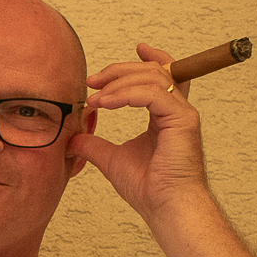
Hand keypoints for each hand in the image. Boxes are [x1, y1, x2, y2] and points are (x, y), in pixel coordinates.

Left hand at [70, 42, 214, 222]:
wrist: (166, 207)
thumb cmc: (148, 188)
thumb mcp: (111, 160)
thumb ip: (94, 145)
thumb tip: (73, 138)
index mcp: (164, 115)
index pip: (161, 76)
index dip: (149, 59)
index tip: (134, 49)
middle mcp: (176, 110)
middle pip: (153, 71)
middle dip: (120, 70)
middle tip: (93, 79)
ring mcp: (182, 113)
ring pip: (152, 77)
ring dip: (118, 83)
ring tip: (95, 98)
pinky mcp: (183, 120)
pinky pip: (153, 94)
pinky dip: (126, 95)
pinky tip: (105, 103)